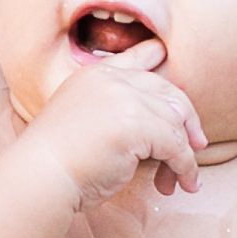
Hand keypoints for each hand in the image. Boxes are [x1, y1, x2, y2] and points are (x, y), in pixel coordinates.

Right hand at [18, 55, 210, 207]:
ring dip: (185, 153)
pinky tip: (184, 183)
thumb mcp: (85, 122)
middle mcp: (112, 80)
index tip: (163, 54)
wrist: (40, 176)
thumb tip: (162, 131)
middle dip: (186, 120)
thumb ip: (117, 114)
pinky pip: (177, 147)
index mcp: (94, 75)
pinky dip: (185, 167)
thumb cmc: (58, 162)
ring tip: (182, 179)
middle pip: (167, 91)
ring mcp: (125, 98)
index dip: (153, 56)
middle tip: (196, 145)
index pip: (134, 58)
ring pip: (175, 122)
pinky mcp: (138, 124)